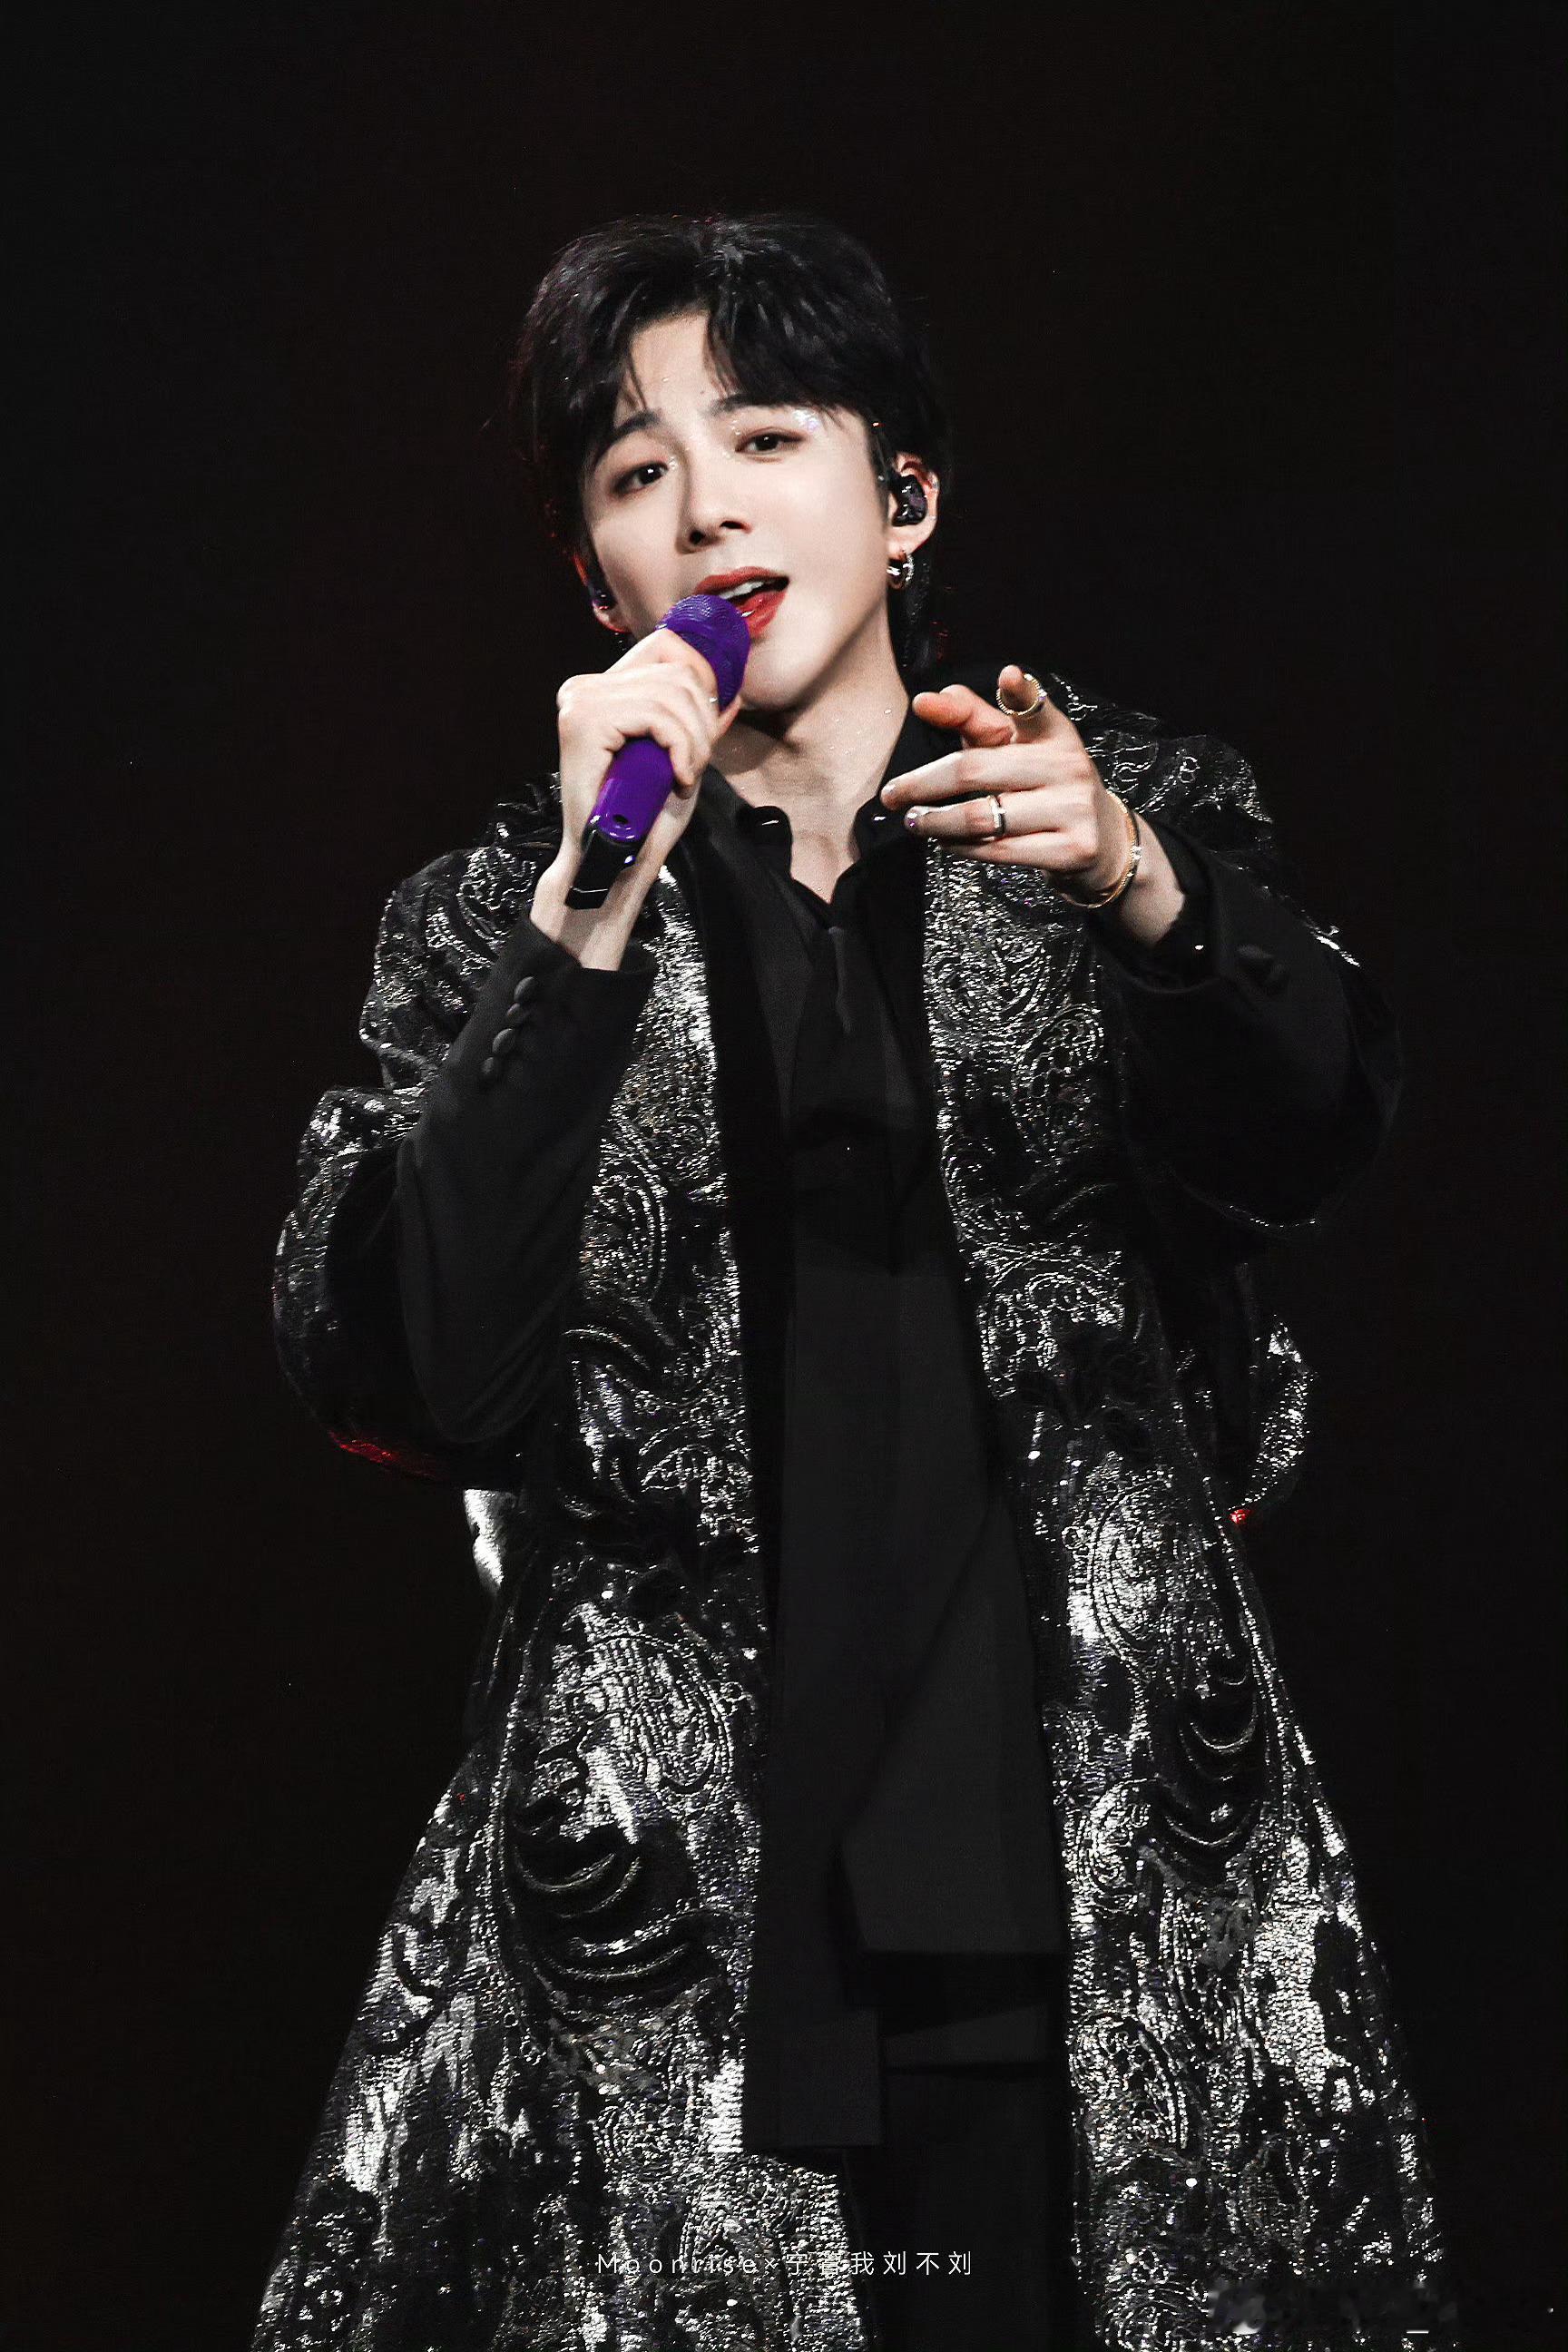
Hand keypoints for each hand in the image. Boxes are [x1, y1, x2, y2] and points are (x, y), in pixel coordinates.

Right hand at [548, 625, 745, 894]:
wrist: (608, 861)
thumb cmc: (640, 818)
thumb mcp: (676, 759)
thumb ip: (695, 724)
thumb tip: (731, 693)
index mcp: (600, 690)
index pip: (664, 647)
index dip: (701, 674)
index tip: (709, 723)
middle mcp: (583, 688)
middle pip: (676, 672)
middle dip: (702, 721)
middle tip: (695, 765)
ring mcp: (581, 702)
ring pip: (671, 695)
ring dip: (694, 741)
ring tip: (685, 775)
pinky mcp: (585, 722)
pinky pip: (657, 717)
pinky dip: (681, 748)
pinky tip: (678, 778)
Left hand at [881, 666, 1132, 892]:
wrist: (1101, 841)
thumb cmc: (1043, 785)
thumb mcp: (1013, 747)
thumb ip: (971, 719)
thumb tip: (926, 700)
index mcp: (1053, 734)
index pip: (1034, 708)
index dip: (1021, 692)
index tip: (1008, 675)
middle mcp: (1067, 766)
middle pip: (975, 770)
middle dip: (923, 784)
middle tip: (892, 795)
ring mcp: (1072, 809)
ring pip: (981, 817)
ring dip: (936, 822)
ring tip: (914, 821)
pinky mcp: (1071, 849)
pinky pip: (998, 851)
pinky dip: (961, 848)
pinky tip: (945, 842)